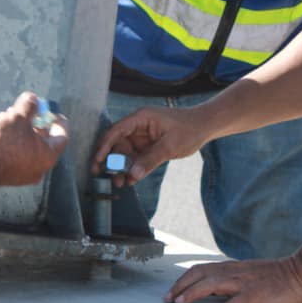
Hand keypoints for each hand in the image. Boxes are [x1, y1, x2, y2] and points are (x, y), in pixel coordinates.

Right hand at [0, 92, 69, 185]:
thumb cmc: (1, 142)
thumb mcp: (17, 117)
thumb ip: (29, 105)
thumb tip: (33, 98)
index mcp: (48, 156)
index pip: (62, 136)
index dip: (58, 121)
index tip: (51, 111)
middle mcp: (40, 169)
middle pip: (44, 142)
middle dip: (35, 123)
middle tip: (27, 112)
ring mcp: (25, 175)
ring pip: (28, 148)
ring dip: (21, 131)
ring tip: (7, 117)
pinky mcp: (10, 177)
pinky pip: (17, 157)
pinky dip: (13, 143)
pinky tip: (0, 132)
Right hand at [91, 105, 206, 184]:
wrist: (204, 127)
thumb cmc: (189, 129)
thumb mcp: (170, 145)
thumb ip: (150, 160)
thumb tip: (132, 175)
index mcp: (141, 118)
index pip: (116, 131)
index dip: (105, 145)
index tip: (98, 160)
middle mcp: (138, 127)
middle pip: (118, 144)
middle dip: (113, 162)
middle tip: (110, 178)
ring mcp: (142, 137)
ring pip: (125, 154)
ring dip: (122, 169)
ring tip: (120, 184)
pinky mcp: (148, 147)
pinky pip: (136, 159)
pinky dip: (133, 170)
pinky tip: (131, 181)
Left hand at [165, 255, 301, 302]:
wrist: (300, 273)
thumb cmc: (276, 277)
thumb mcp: (249, 275)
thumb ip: (232, 281)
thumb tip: (213, 292)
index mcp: (231, 268)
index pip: (200, 269)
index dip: (183, 279)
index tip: (171, 292)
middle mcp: (234, 272)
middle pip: (200, 274)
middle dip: (181, 286)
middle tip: (167, 300)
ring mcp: (244, 283)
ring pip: (211, 284)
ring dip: (192, 294)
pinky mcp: (256, 295)